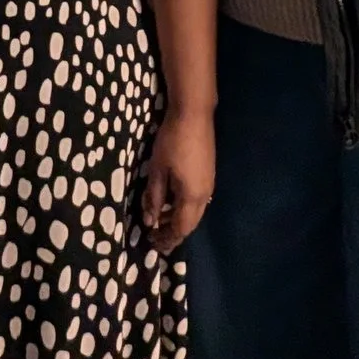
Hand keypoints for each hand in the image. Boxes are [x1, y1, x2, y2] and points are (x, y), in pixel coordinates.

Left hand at [140, 106, 214, 253]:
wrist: (194, 115)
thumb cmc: (172, 142)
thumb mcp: (157, 170)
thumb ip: (154, 197)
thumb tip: (150, 221)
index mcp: (191, 197)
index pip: (180, 228)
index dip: (167, 238)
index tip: (152, 244)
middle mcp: (204, 196)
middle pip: (190, 224)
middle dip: (173, 233)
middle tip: (156, 238)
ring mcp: (209, 185)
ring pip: (194, 213)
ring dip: (178, 220)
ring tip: (160, 221)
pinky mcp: (208, 175)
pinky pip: (197, 201)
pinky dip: (184, 208)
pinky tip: (172, 202)